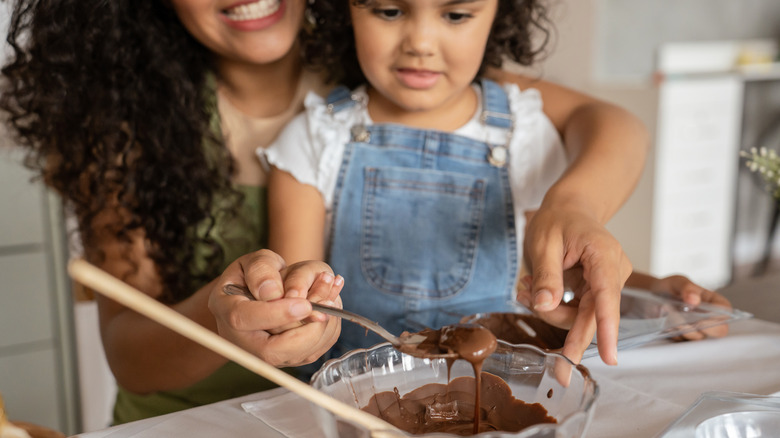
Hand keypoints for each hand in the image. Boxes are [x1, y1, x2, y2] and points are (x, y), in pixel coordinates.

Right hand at [208, 250, 341, 366]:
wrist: (254, 300)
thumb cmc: (252, 278)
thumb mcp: (251, 262)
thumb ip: (260, 271)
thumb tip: (272, 293)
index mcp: (226, 310)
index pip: (245, 319)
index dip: (277, 313)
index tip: (304, 303)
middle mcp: (241, 340)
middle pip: (272, 351)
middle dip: (305, 331)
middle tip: (327, 306)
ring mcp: (263, 355)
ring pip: (296, 356)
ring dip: (322, 329)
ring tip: (332, 298)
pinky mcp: (286, 359)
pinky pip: (311, 353)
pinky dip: (327, 332)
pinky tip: (331, 307)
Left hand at [522, 207, 631, 364]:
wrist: (569, 209)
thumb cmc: (557, 220)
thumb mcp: (543, 243)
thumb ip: (546, 276)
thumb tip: (545, 306)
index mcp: (604, 255)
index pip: (607, 296)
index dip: (608, 328)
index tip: (610, 358)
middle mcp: (613, 272)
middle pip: (593, 315)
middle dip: (570, 336)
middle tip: (555, 365)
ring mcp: (606, 283)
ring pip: (580, 317)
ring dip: (549, 311)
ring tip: (524, 288)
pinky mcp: (595, 291)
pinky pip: (575, 311)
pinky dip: (552, 306)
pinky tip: (533, 288)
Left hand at [635, 274, 731, 339]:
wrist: (652, 296)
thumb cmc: (670, 288)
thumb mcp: (677, 282)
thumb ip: (687, 288)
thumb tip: (694, 300)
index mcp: (714, 303)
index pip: (726, 313)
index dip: (717, 318)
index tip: (701, 317)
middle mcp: (709, 318)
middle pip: (719, 331)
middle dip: (702, 327)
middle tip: (685, 320)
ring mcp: (697, 329)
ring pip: (698, 338)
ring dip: (683, 329)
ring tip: (670, 315)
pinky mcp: (684, 337)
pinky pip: (683, 341)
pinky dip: (674, 333)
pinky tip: (666, 323)